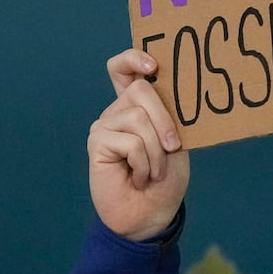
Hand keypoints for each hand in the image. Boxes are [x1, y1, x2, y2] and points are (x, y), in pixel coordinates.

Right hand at [87, 48, 189, 240]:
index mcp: (136, 106)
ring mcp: (105, 125)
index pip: (123, 68)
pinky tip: (138, 177)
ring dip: (156, 151)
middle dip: (165, 119)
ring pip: (138, 118)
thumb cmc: (165, 180)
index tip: (153, 65)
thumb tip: (167, 88)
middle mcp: (117, 111)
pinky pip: (130, 141)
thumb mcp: (175, 142)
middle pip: (140, 89)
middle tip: (174, 147)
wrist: (150, 215)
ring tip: (153, 172)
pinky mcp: (97, 142)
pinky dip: (144, 163)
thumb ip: (168, 115)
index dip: (133, 58)